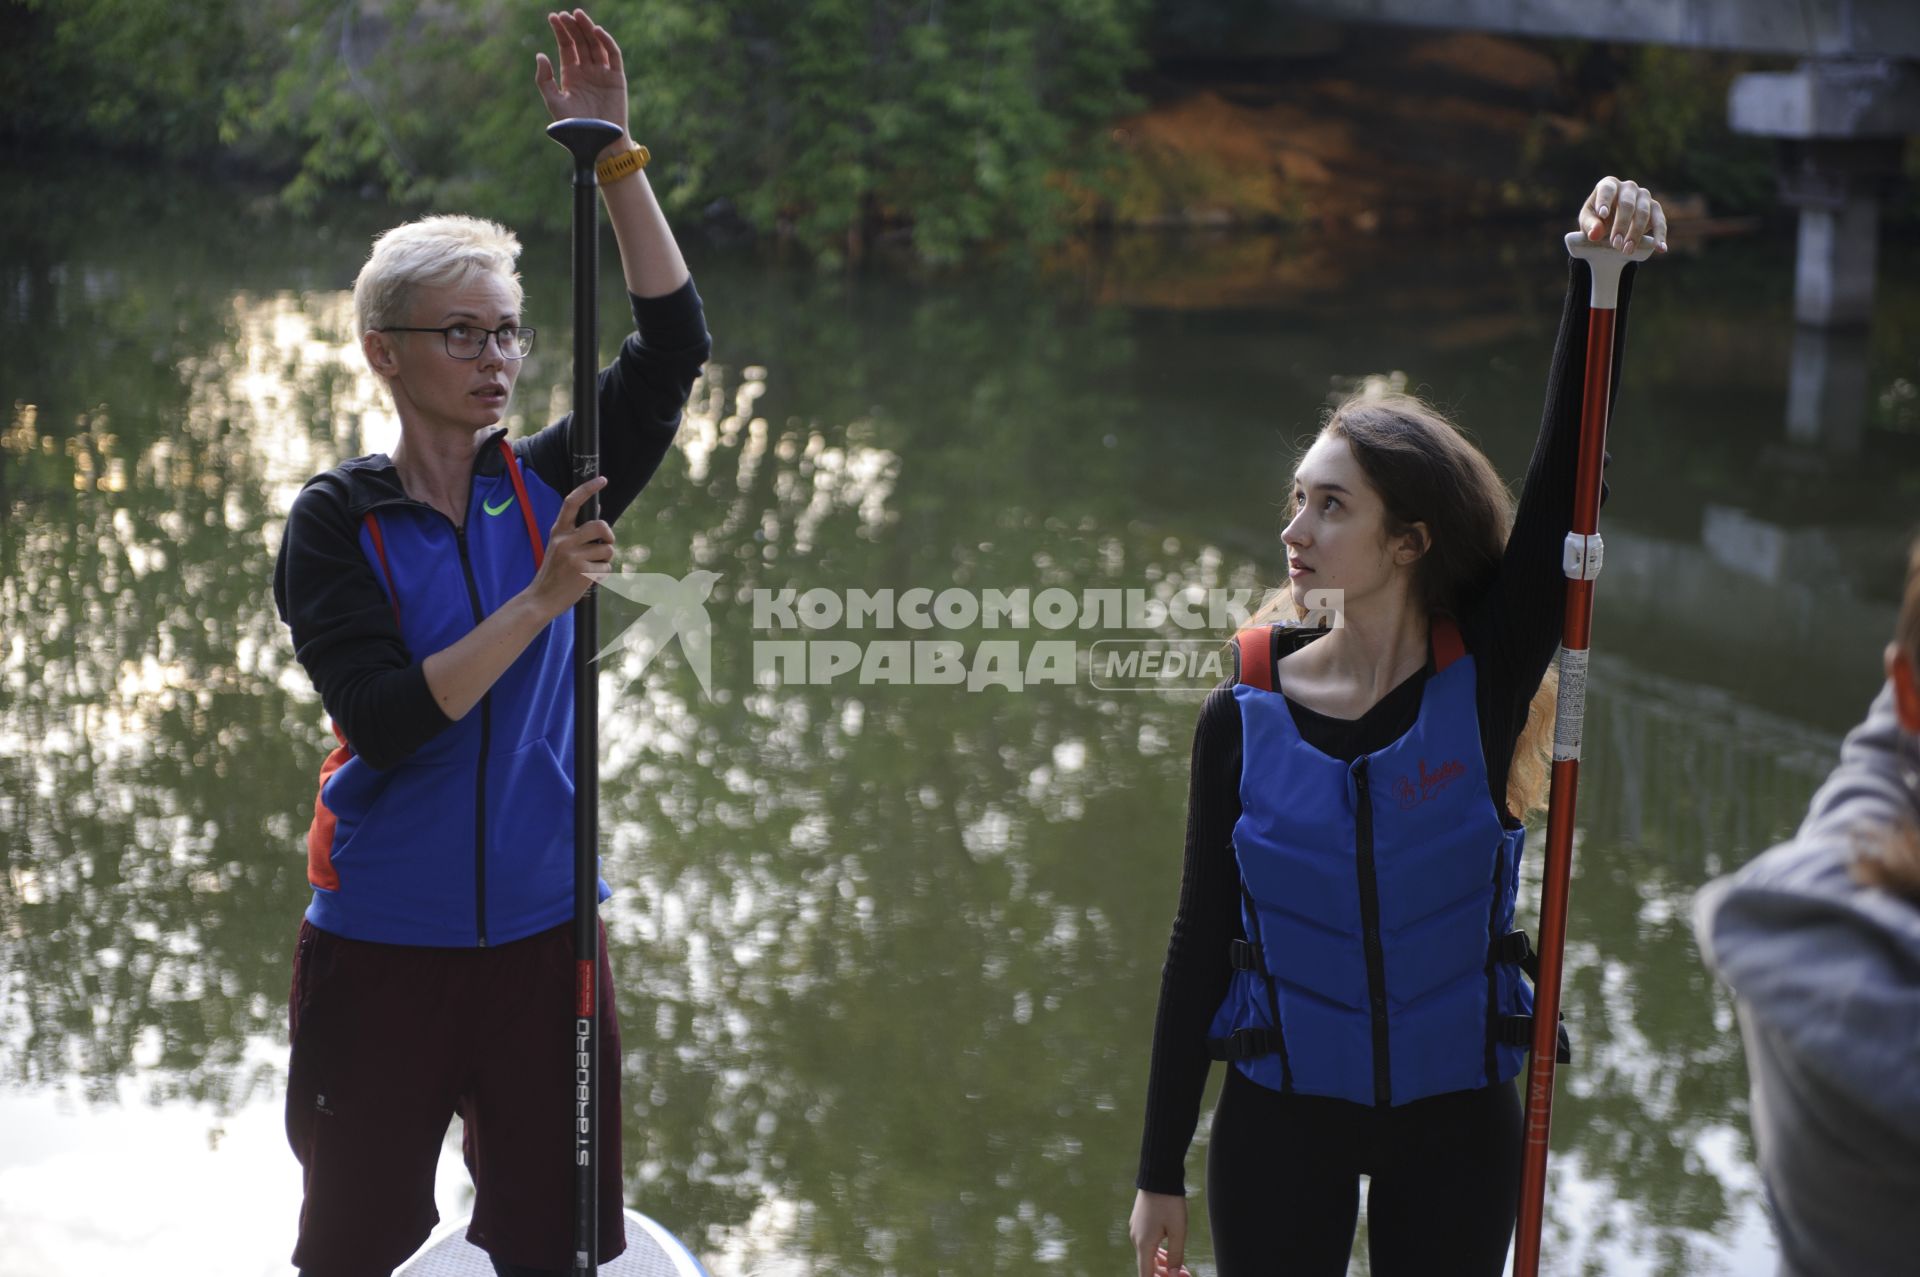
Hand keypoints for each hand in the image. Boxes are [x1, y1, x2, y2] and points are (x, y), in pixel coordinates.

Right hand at [525, 475, 613, 621]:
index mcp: (558, 531)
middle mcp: (564, 540)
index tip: (602, 479)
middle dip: (609, 536)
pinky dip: (602, 575)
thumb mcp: (559, 547)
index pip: (571, 502)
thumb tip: (599, 511)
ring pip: (608, 550)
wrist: (541, 598)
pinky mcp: (582, 572)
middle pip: (601, 526)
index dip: (587, 488)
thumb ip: (577, 531)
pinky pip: (606, 568)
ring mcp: (573, 556)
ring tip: (589, 568)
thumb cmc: (555, 572)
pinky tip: (587, 580)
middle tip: (605, 545)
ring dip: (604, 560)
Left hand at [535, 8, 629, 151]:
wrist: (597, 143)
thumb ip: (544, 80)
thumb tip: (540, 55)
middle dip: (572, 27)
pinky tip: (596, 31)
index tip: (553, 17)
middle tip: (565, 15)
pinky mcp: (617, 78)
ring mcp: (602, 73)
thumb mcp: (554, 102)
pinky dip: (606, 42)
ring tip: (578, 16)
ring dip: (587, 29)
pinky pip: (613, 55)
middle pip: (580, 42)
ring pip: (595, 44)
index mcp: (571, 75)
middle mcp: (587, 71)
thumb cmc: (574, 127)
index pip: (566, 46)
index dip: (560, 31)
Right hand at [1129, 1191, 1191, 1276]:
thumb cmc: (1170, 1203)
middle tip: (1185, 1274)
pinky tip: (1169, 1254)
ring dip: (1163, 1264)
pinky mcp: (1139, 1223)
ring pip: (1148, 1255)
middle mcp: (1136, 1239)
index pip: (1145, 1275)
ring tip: (1182, 1267)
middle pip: (1148, 1266)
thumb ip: (1176, 1256)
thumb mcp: (1178, 1231)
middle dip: (1165, 1274)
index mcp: (1143, 1244)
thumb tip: (1175, 1276)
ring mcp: (1136, 1230)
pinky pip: (1147, 1245)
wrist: (1158, 1176)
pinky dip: (1158, 1253)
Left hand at [1578, 177, 1666, 254]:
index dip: (1605, 201)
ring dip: (1636, 233)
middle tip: (1615, 244)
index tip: (1602, 214)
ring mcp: (1644, 196)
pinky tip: (1660, 248)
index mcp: (1609, 184)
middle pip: (1627, 204)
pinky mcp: (1655, 208)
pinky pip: (1659, 221)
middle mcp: (1629, 187)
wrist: (1610, 224)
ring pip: (1643, 213)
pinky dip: (1660, 235)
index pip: (1607, 190)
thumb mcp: (1588, 221)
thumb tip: (1595, 233)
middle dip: (1621, 225)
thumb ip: (1590, 225)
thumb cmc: (1596, 219)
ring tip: (1627, 250)